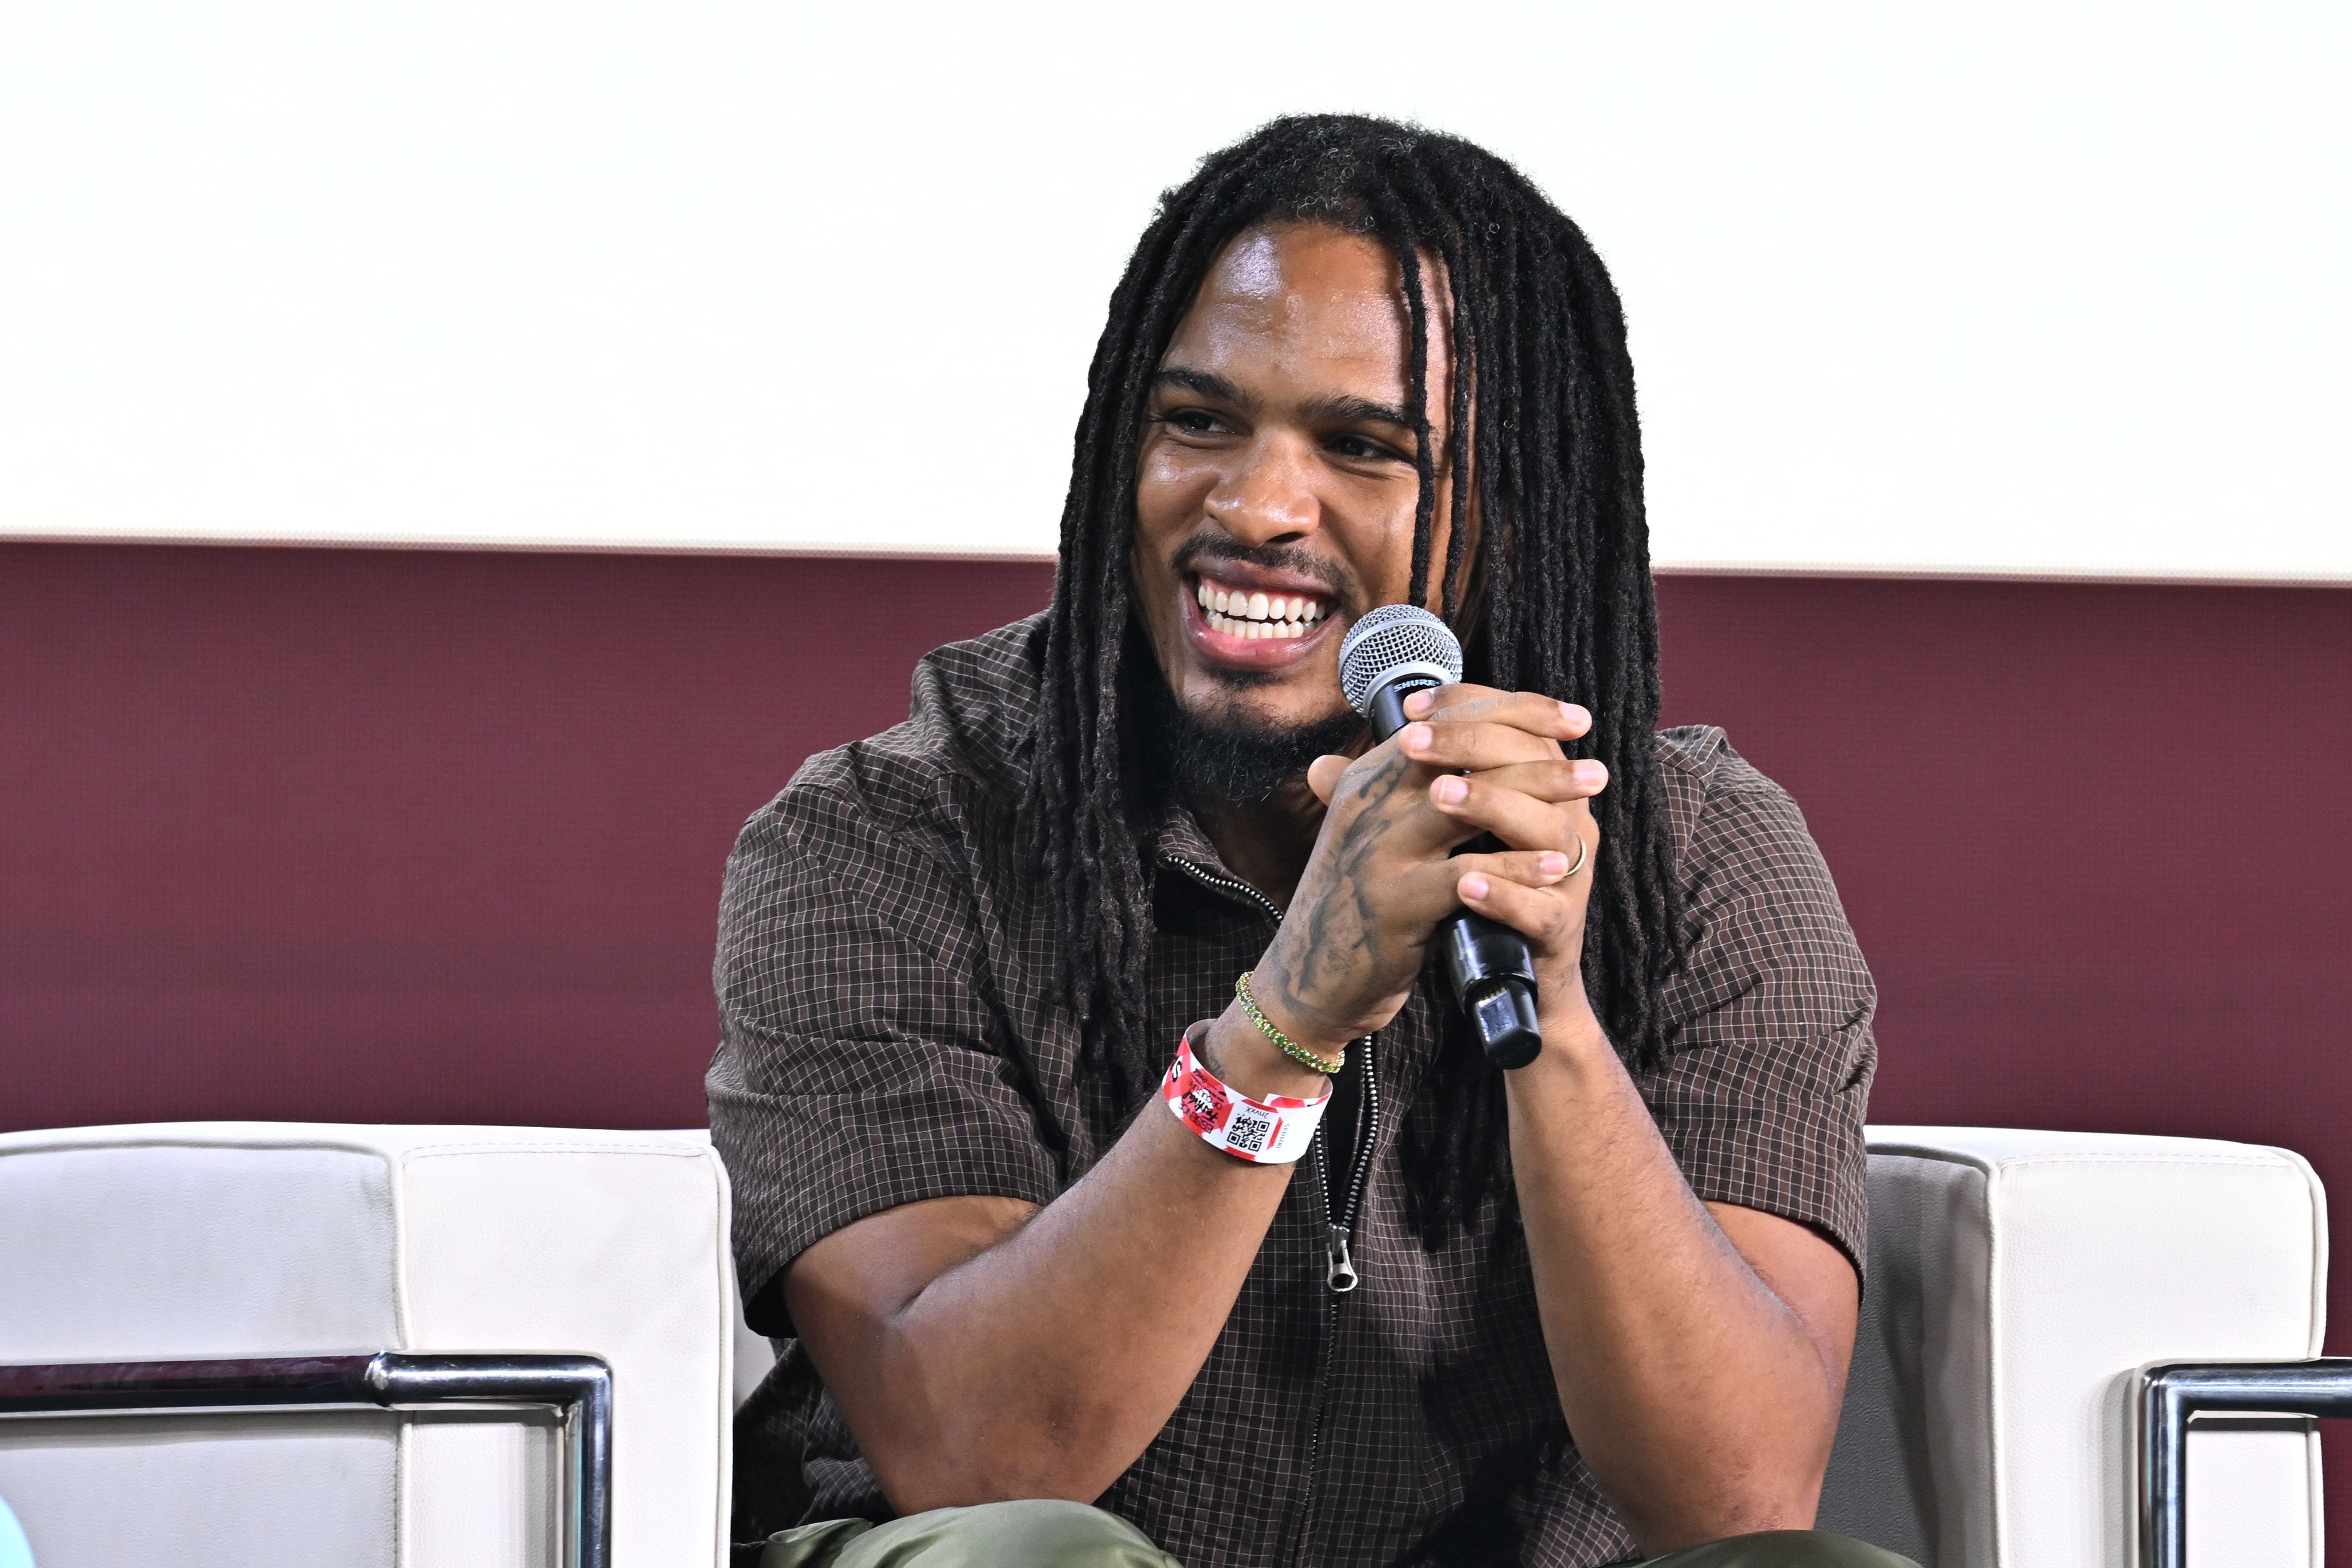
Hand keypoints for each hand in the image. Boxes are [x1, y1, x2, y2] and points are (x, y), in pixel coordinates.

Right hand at [1247, 684, 1607, 1048]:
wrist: (1310, 979)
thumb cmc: (1358, 901)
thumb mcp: (1372, 830)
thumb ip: (1408, 786)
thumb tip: (1475, 738)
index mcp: (1368, 777)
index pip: (1448, 718)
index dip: (1516, 710)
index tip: (1572, 718)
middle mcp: (1369, 803)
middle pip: (1461, 749)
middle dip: (1538, 747)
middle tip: (1595, 761)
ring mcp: (1379, 851)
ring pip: (1468, 801)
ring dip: (1541, 792)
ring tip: (1591, 792)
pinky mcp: (1395, 902)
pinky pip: (1465, 874)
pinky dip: (1516, 867)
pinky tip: (1556, 866)